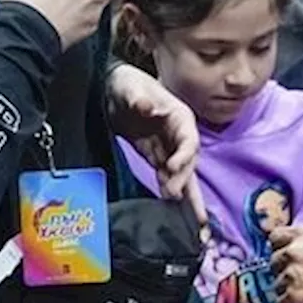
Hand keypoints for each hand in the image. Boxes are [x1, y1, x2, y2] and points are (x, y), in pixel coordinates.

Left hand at [107, 63, 205, 222]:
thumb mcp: (131, 87)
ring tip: (190, 218)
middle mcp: (179, 135)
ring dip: (184, 193)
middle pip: (188, 162)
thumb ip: (138, 97)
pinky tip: (172, 208)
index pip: (190, 140)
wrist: (111, 89)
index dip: (184, 155)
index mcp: (180, 117)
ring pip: (182, 174)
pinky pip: (166, 177)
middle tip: (174, 196)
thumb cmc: (127, 83)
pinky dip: (169, 190)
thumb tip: (146, 106)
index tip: (172, 167)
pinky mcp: (155, 157)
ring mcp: (168, 148)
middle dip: (184, 180)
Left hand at [270, 224, 302, 302]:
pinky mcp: (291, 295)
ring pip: (277, 284)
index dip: (280, 246)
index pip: (276, 236)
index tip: (285, 254)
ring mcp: (290, 273)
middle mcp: (293, 251)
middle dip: (284, 270)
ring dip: (286, 289)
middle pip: (275, 261)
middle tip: (298, 278)